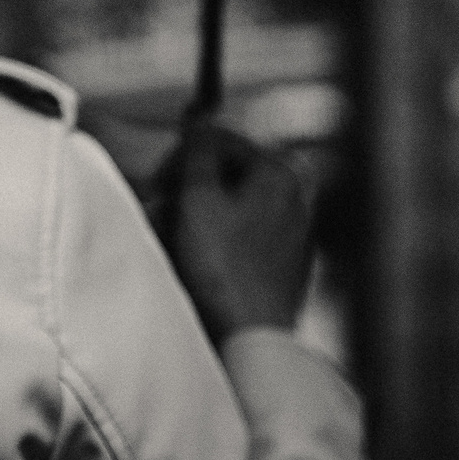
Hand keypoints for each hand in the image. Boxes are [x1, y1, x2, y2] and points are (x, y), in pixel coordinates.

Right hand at [160, 119, 314, 342]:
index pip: (222, 140)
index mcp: (281, 173)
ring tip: (177, 239)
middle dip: (193, 189)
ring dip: (203, 217)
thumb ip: (200, 149)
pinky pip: (247, 239)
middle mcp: (297, 197)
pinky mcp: (287, 266)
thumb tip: (202, 121)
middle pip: (231, 174)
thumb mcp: (198, 197)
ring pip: (237, 208)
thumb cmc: (224, 269)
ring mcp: (296, 234)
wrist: (250, 338)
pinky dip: (222, 242)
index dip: (183, 156)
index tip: (160, 178)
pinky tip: (200, 262)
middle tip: (166, 208)